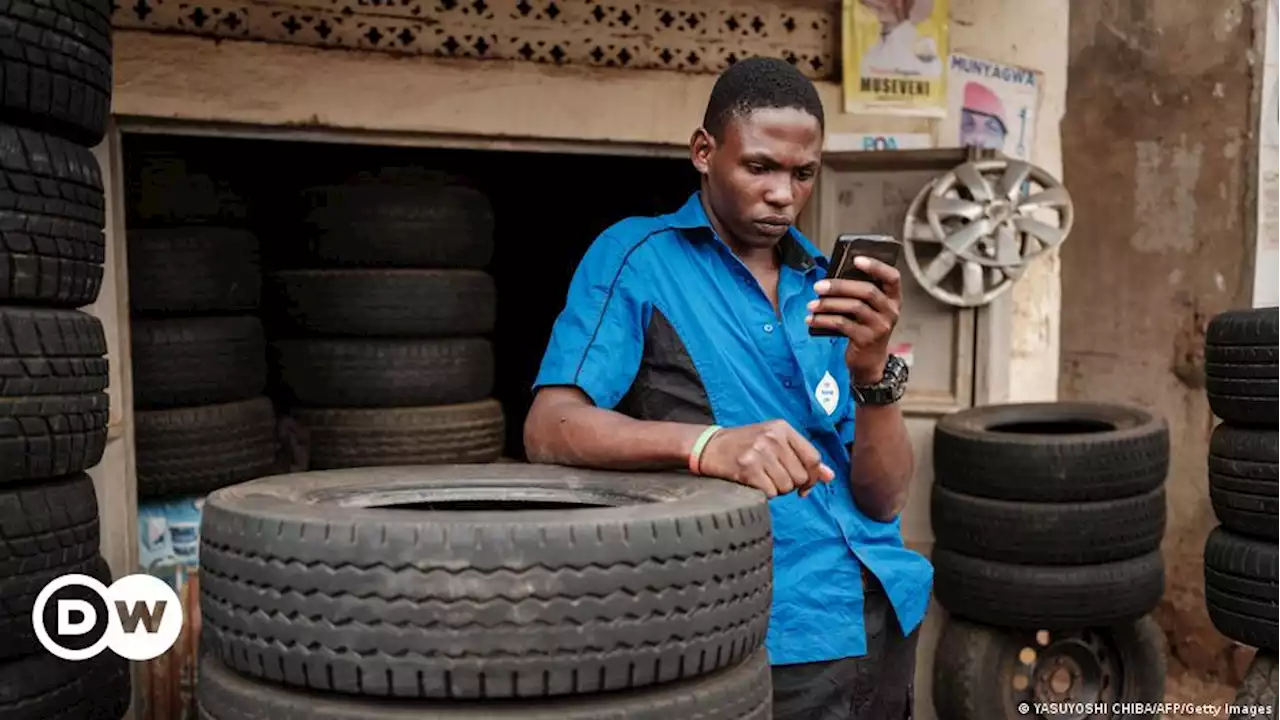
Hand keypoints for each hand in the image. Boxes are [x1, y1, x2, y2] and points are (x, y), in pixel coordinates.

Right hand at [698, 420, 835, 497]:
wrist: (709, 446)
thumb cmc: (745, 445)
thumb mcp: (775, 442)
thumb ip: (802, 457)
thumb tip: (830, 476)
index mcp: (782, 428)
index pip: (813, 458)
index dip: (812, 476)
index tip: (804, 484)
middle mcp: (772, 438)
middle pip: (800, 476)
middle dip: (790, 484)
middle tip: (774, 477)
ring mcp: (759, 452)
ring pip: (786, 486)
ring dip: (776, 489)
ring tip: (762, 478)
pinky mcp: (747, 468)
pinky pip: (771, 493)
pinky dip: (764, 493)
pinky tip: (754, 483)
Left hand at [805, 256, 901, 382]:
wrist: (869, 362)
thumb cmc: (864, 327)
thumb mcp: (868, 310)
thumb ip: (858, 294)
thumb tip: (831, 278)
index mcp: (893, 299)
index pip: (892, 277)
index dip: (876, 266)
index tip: (856, 259)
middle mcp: (891, 311)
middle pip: (867, 291)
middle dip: (839, 286)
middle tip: (818, 286)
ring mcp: (880, 326)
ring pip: (853, 307)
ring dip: (828, 304)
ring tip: (811, 305)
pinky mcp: (866, 340)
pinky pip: (842, 324)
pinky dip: (823, 320)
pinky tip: (811, 319)